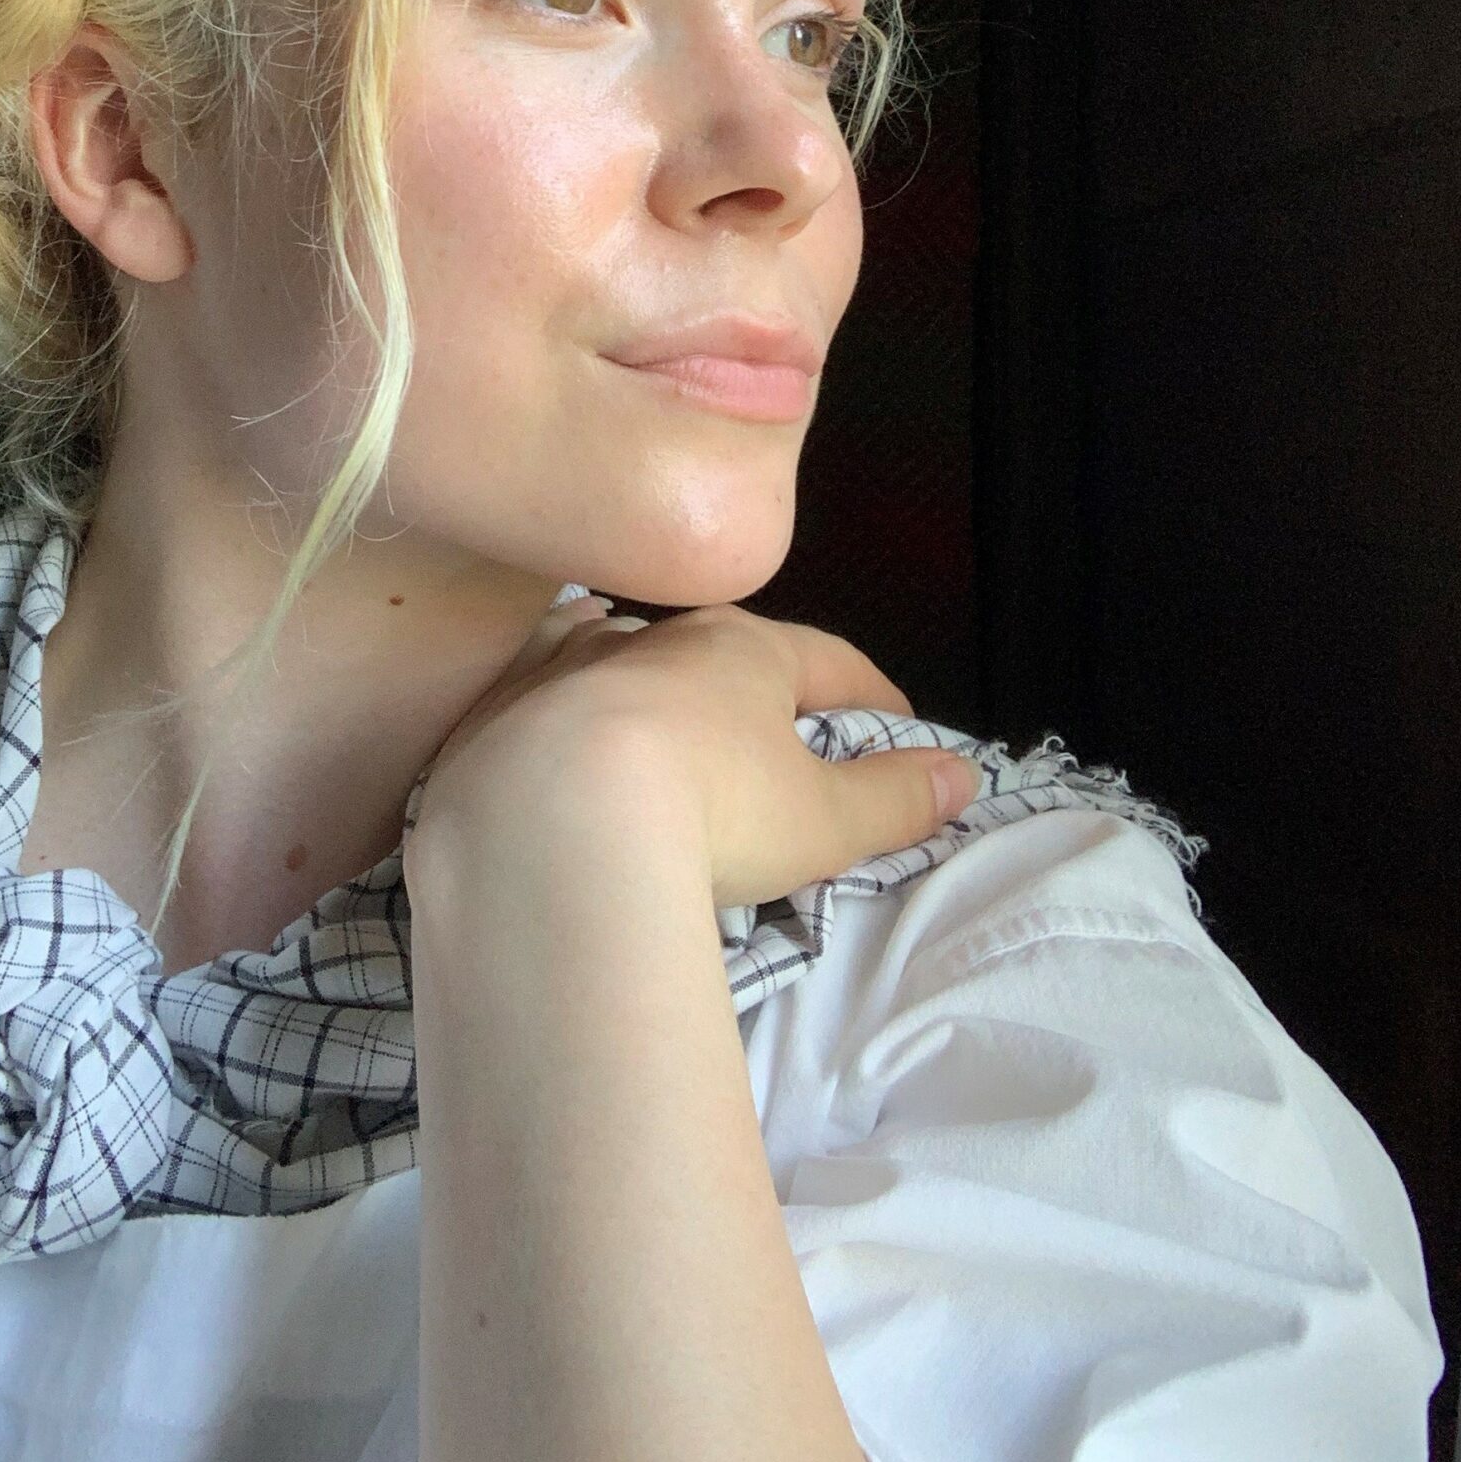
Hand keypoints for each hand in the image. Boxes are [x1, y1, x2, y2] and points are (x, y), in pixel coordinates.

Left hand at [416, 596, 980, 912]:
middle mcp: (652, 638)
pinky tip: (563, 708)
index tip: (894, 723)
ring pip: (623, 655)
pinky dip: (565, 700)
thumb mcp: (823, 822)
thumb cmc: (708, 812)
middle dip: (754, 687)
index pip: (826, 660)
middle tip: (778, 731)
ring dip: (654, 682)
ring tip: (668, 714)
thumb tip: (961, 775)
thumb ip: (893, 798)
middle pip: (721, 653)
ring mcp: (566, 665)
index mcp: (742, 650)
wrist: (546, 824)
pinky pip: (541, 688)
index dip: (868, 694)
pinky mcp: (499, 708)